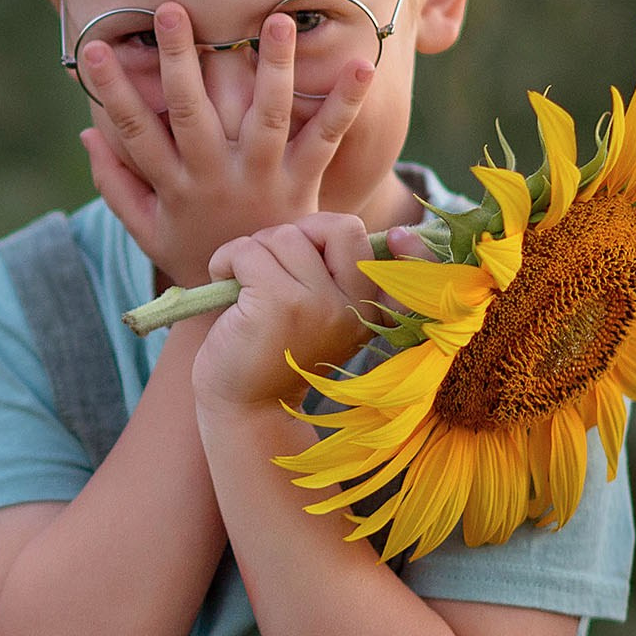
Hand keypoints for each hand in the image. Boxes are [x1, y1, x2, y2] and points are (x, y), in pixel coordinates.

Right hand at [76, 2, 375, 288]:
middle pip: (192, 112)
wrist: (251, 303)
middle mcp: (213, 177)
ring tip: (277, 20)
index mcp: (173, 185)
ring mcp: (260, 179)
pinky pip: (323, 140)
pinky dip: (344, 104)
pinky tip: (360, 66)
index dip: (111, 91)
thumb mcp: (146, 228)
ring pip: (263, 117)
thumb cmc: (195, 253)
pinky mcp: (301, 184)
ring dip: (273, 66)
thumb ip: (115, 183)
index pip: (134, 131)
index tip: (92, 50)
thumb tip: (87, 132)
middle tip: (171, 9)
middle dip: (181, 60)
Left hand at [191, 213, 406, 415]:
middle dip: (297, 232)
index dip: (412, 249)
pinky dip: (226, 260)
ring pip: (284, 237)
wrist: (245, 409)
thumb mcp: (318, 317)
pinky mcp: (280, 305)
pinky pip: (249, 251)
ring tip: (240, 282)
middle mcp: (354, 308)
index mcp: (369, 311)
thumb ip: (331, 277)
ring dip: (250, 251)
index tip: (402, 237)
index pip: (409, 267)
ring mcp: (320, 305)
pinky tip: (223, 282)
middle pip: (339, 227)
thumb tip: (319, 227)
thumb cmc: (274, 353)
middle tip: (270, 262)